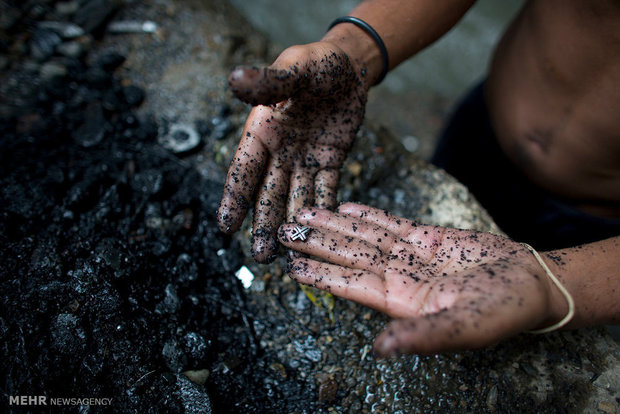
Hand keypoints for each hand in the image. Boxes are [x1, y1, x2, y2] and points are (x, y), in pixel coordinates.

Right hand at [217, 42, 368, 262]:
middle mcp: (279, 151)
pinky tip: (324, 233)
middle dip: (266, 224)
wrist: (348, 67)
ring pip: (296, 197)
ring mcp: (304, 159)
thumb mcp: (293, 69)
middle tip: (263, 257)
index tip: (225, 227)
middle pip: (269, 192)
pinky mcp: (329, 162)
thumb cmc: (315, 63)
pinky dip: (325, 210)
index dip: (235, 197)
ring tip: (290, 256)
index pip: (244, 168)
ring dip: (293, 225)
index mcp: (262, 130)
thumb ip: (268, 82)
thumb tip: (234, 78)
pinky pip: (326, 190)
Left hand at [278, 203, 558, 355]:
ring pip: (364, 236)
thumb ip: (423, 336)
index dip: (322, 274)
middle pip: (350, 256)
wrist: (532, 283)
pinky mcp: (426, 238)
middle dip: (317, 243)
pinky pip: (391, 223)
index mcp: (403, 302)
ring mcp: (411, 256)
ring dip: (335, 224)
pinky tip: (344, 207)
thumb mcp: (466, 328)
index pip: (353, 285)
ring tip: (305, 212)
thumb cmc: (503, 312)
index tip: (292, 264)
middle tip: (283, 229)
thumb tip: (380, 349)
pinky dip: (367, 214)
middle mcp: (400, 278)